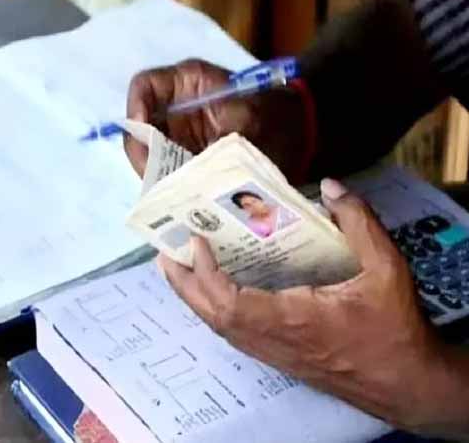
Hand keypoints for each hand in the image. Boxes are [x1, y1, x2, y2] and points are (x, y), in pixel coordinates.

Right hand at [126, 59, 308, 182]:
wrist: (300, 134)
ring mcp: (177, 133)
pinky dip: (168, 184)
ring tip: (168, 191)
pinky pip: (164, 170)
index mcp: (188, 82)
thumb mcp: (249, 120)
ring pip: (148, 152)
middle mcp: (175, 106)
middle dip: (143, 151)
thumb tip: (186, 169)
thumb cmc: (276, 117)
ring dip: (154, 172)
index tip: (143, 133)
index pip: (145, 85)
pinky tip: (178, 197)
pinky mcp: (183, 158)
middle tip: (154, 176)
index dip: (136, 107)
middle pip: (139, 125)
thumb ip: (216, 139)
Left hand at [157, 178, 468, 434]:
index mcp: (291, 318)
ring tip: (178, 266)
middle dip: (183, 283)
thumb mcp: (386, 269)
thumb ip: (359, 224)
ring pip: (219, 326)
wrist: (407, 385)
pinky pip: (233, 334)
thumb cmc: (395, 329)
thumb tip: (330, 188)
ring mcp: (272, 353)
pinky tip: (212, 291)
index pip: (228, 299)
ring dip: (194, 297)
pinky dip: (214, 310)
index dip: (203, 272)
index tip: (193, 242)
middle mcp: (272, 339)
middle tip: (165, 251)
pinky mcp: (278, 359)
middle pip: (211, 314)